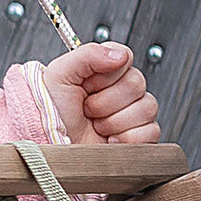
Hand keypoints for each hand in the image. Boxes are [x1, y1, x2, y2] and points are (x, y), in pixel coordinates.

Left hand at [43, 42, 159, 144]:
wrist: (50, 146)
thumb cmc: (49, 115)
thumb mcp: (59, 75)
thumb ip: (88, 54)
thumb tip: (120, 55)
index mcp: (102, 73)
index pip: (125, 57)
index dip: (105, 75)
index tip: (86, 86)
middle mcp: (119, 91)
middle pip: (137, 84)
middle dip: (106, 101)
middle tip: (87, 110)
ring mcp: (130, 115)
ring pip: (147, 107)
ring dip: (115, 121)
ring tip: (96, 126)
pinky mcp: (138, 138)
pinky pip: (151, 131)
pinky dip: (128, 138)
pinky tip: (109, 140)